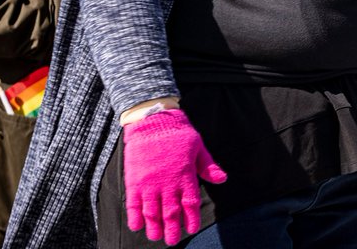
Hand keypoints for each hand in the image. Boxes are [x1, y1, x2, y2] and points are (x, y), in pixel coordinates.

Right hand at [122, 109, 226, 245]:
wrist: (153, 120)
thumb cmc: (178, 133)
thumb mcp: (198, 147)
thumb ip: (208, 166)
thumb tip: (223, 179)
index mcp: (185, 175)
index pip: (190, 203)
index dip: (191, 218)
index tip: (191, 228)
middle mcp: (168, 183)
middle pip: (170, 212)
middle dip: (172, 229)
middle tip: (171, 242)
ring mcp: (150, 183)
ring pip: (152, 211)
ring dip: (154, 226)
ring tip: (156, 237)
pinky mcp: (134, 180)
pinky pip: (133, 203)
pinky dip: (134, 216)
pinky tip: (136, 226)